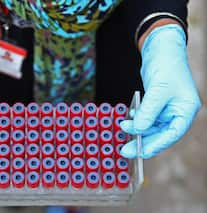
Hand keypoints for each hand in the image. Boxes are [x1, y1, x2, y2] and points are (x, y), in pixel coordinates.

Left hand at [120, 24, 200, 158]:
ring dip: (137, 130)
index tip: (140, 153)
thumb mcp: (157, 90)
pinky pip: (146, 118)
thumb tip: (138, 130)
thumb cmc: (166, 66)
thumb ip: (148, 112)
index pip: (172, 134)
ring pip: (152, 127)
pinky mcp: (157, 105)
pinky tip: (128, 120)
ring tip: (123, 127)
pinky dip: (137, 120)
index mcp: (185, 110)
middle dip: (143, 141)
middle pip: (160, 134)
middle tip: (125, 150)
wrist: (161, 50)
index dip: (156, 145)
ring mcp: (167, 109)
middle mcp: (178, 112)